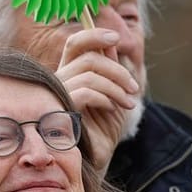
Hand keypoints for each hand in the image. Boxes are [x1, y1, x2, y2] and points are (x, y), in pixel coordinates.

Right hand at [56, 26, 139, 173]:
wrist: (97, 156)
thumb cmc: (103, 126)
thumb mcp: (113, 93)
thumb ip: (110, 68)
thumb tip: (111, 43)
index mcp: (71, 72)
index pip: (75, 43)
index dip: (93, 35)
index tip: (115, 37)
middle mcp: (60, 80)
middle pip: (88, 58)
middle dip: (117, 70)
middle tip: (133, 88)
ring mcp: (58, 95)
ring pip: (89, 74)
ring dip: (116, 87)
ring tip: (128, 102)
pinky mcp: (61, 111)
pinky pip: (85, 92)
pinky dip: (105, 97)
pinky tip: (112, 109)